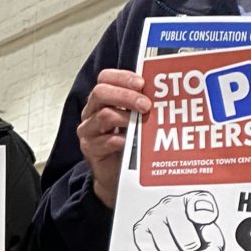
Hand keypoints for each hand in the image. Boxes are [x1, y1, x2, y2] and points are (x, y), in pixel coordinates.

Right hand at [77, 69, 147, 209]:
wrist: (116, 172)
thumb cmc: (127, 142)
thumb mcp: (135, 118)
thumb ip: (140, 103)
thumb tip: (162, 90)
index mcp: (102, 99)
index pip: (105, 78)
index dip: (122, 77)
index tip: (141, 83)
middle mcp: (92, 112)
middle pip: (100, 93)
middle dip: (125, 96)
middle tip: (145, 104)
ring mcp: (89, 131)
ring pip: (103, 116)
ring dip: (125, 118)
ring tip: (140, 123)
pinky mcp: (90, 149)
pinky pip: (102, 141)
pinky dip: (118, 140)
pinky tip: (129, 142)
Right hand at [131, 190, 223, 250]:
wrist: (174, 238)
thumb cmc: (196, 237)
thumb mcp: (212, 242)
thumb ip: (212, 248)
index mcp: (193, 201)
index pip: (201, 202)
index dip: (204, 212)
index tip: (206, 220)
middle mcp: (172, 203)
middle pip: (182, 227)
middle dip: (188, 244)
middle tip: (189, 248)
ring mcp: (154, 214)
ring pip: (164, 241)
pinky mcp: (140, 227)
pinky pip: (147, 246)